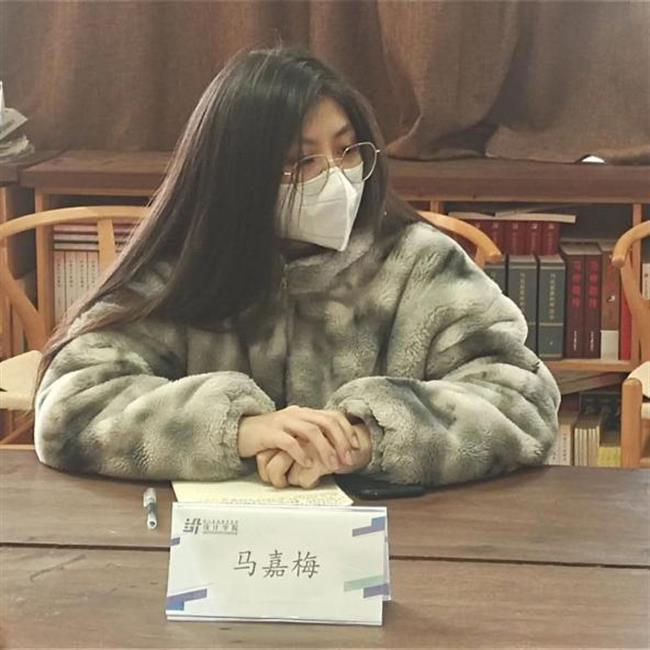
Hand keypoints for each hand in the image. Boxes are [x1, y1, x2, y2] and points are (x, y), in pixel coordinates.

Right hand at [257, 422, 372, 488]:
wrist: (241, 431)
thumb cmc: (270, 435)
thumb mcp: (294, 431)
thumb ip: (312, 434)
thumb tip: (336, 446)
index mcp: (304, 412)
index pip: (332, 416)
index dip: (347, 431)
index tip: (355, 447)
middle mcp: (296, 413)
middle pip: (326, 422)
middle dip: (341, 441)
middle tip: (347, 459)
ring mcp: (283, 421)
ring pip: (311, 431)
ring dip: (325, 449)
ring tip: (332, 465)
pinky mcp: (270, 433)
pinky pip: (289, 442)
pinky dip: (301, 454)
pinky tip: (307, 464)